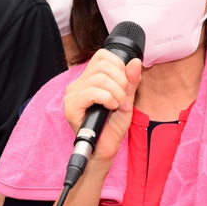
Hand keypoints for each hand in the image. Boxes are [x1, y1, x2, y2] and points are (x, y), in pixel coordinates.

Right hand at [63, 49, 141, 163]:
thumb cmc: (113, 126)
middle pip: (103, 65)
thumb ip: (131, 80)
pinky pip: (91, 93)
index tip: (125, 84)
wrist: (106, 149)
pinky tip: (111, 108)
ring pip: (99, 78)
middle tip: (124, 99)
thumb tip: (135, 61)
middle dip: (121, 82)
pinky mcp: (71, 108)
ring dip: (116, 93)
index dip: (119, 66)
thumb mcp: (127, 98)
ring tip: (120, 106)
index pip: (103, 56)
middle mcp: (78, 84)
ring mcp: (72, 95)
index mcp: (89, 79)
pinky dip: (107, 99)